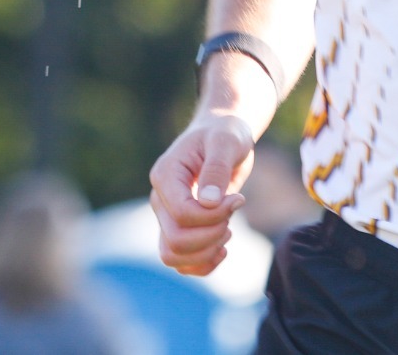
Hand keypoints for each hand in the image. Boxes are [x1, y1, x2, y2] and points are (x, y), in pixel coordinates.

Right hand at [148, 113, 256, 275]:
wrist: (223, 136)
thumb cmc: (225, 133)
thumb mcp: (226, 141)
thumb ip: (217, 168)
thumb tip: (209, 202)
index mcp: (165, 176)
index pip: (183, 214)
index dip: (214, 216)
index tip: (238, 199)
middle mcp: (160, 199)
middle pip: (175, 241)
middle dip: (212, 235)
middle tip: (232, 214)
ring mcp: (167, 216)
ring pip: (172, 256)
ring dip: (206, 252)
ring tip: (228, 230)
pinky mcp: (179, 228)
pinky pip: (181, 262)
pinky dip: (202, 264)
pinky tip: (223, 248)